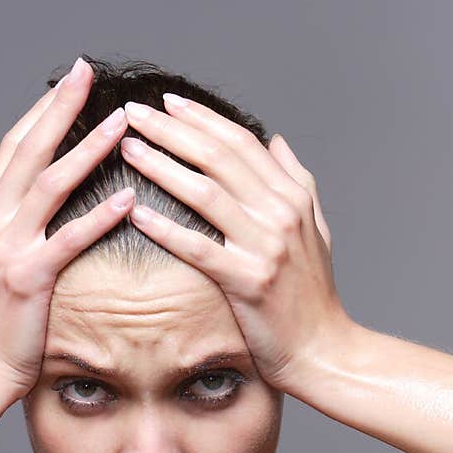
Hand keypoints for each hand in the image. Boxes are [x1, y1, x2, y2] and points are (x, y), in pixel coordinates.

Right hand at [0, 57, 134, 398]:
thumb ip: (2, 238)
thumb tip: (16, 219)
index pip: (13, 149)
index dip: (40, 113)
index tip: (69, 84)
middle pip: (28, 151)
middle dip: (60, 108)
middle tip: (90, 73)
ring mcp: (6, 248)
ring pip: (50, 185)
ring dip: (88, 149)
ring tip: (122, 123)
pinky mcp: (28, 278)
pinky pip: (68, 239)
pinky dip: (97, 216)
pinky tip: (126, 197)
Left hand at [118, 95, 349, 389]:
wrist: (324, 350)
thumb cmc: (312, 295)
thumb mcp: (316, 229)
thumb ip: (296, 180)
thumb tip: (275, 140)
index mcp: (292, 196)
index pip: (241, 143)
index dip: (202, 119)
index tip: (168, 102)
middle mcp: (280, 214)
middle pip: (218, 157)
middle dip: (172, 130)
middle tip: (133, 112)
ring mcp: (265, 246)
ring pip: (205, 192)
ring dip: (162, 166)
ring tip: (128, 147)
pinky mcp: (248, 281)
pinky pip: (199, 248)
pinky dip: (166, 228)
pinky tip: (136, 212)